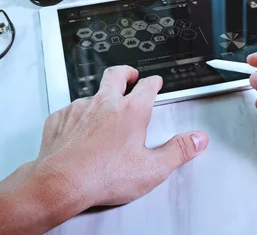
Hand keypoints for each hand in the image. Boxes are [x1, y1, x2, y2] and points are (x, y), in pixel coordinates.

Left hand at [33, 66, 208, 211]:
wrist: (62, 183)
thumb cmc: (103, 176)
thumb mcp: (152, 169)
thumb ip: (179, 151)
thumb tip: (197, 140)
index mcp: (131, 111)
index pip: (147, 86)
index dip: (153, 82)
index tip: (155, 82)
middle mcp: (104, 103)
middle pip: (116, 75)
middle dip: (126, 72)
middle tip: (130, 75)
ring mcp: (80, 109)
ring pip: (92, 94)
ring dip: (101, 97)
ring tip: (104, 109)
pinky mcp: (60, 119)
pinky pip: (70, 110)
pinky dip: (78, 115)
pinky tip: (80, 128)